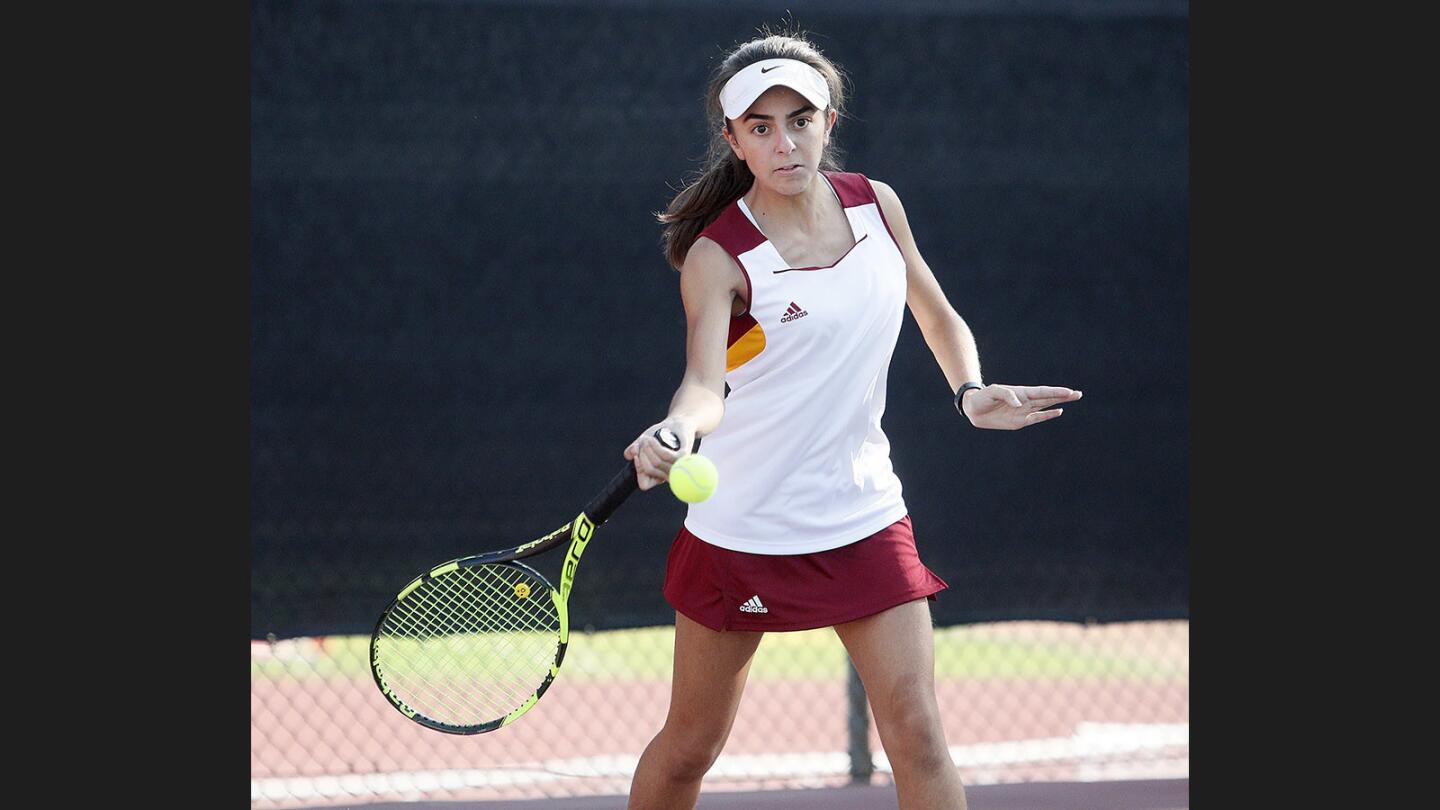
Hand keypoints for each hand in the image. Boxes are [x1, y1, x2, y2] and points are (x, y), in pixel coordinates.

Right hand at [623, 420, 695, 489]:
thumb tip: (629, 455)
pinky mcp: (683, 456)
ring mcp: (677, 466)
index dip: (638, 471)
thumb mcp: (642, 444)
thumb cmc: (659, 436)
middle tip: (641, 443)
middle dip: (641, 454)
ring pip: (657, 463)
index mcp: (657, 477)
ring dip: (647, 448)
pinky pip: (665, 455)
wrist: (676, 424)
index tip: (635, 457)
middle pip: (649, 470)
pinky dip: (655, 446)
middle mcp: (667, 474)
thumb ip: (633, 450)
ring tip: (645, 439)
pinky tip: (651, 439)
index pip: (644, 484)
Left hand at [961, 384, 1081, 429]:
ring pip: (1045, 407)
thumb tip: (1020, 405)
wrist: (974, 409)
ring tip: (1073, 399)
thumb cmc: (984, 397)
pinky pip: (1036, 419)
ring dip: (1059, 403)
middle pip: (1048, 398)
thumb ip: (1007, 395)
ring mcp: (1024, 412)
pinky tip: (1058, 412)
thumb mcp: (993, 392)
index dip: (1055, 392)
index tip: (1069, 391)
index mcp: (1021, 392)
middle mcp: (1026, 401)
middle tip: (1078, 394)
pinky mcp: (1019, 422)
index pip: (1042, 392)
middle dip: (1063, 396)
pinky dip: (1047, 416)